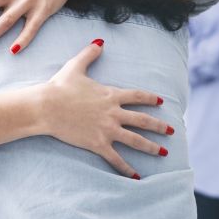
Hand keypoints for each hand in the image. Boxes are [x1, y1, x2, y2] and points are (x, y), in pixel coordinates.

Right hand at [38, 40, 171, 178]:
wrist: (46, 107)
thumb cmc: (59, 87)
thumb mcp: (75, 66)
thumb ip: (89, 54)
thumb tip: (100, 42)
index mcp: (111, 95)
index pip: (138, 96)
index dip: (150, 99)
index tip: (161, 103)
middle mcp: (114, 113)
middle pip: (143, 120)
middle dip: (159, 126)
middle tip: (171, 131)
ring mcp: (107, 129)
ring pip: (136, 140)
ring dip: (151, 147)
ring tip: (164, 152)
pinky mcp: (98, 143)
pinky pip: (116, 158)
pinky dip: (127, 168)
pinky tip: (137, 176)